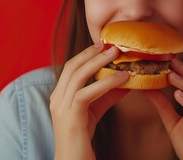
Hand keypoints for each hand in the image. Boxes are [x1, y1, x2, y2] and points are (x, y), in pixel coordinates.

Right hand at [50, 43, 129, 159]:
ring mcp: (61, 107)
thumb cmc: (81, 137)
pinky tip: (122, 79)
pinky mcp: (71, 117)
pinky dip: (105, 83)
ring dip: (98, 62)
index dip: (86, 54)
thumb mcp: (95, 110)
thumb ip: (107, 95)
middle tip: (110, 44)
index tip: (102, 44)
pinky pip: (86, 93)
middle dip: (91, 53)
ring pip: (78, 76)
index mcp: (59, 95)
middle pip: (72, 67)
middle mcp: (57, 98)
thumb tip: (126, 80)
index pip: (70, 68)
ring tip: (117, 54)